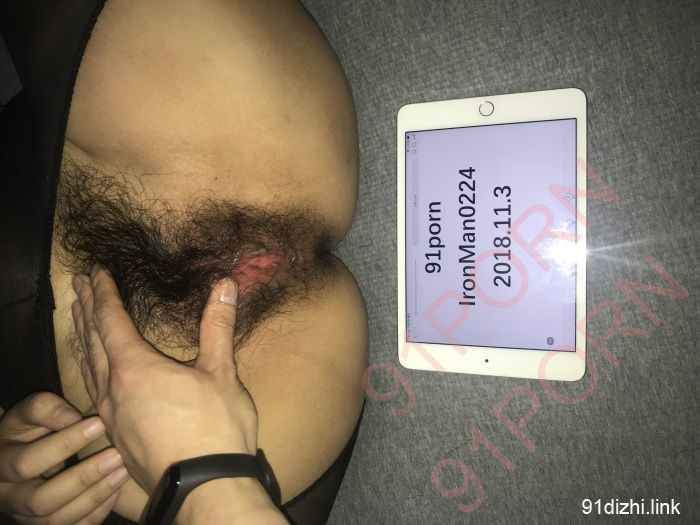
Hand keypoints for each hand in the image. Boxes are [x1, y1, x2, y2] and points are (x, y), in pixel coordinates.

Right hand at [0, 392, 128, 523]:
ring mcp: (27, 517)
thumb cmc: (29, 430)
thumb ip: (46, 409)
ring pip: (56, 520)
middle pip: (40, 501)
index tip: (99, 424)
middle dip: (82, 479)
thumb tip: (73, 418)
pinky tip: (116, 490)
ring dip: (94, 497)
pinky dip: (97, 513)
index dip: (65, 444)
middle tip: (116, 456)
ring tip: (122, 471)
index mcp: (2, 465)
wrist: (20, 455)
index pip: (27, 462)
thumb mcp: (28, 414)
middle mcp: (10, 497)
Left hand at [72, 265, 258, 492]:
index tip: (96, 271)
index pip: (111, 320)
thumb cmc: (214, 427)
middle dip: (85, 308)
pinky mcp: (116, 436)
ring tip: (78, 316)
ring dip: (83, 337)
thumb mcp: (220, 372)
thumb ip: (217, 326)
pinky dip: (89, 367)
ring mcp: (110, 415)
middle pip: (92, 339)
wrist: (204, 486)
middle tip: (76, 284)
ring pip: (88, 366)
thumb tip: (225, 285)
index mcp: (135, 367)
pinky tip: (94, 371)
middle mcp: (113, 389)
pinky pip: (92, 391)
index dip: (104, 293)